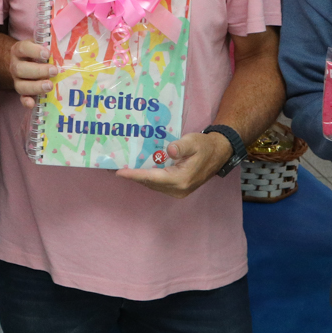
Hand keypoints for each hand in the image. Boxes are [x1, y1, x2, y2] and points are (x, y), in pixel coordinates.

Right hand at [8, 40, 53, 109]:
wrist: (27, 61)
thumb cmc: (39, 52)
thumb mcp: (42, 45)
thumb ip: (50, 45)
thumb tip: (66, 46)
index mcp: (19, 51)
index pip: (23, 48)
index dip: (34, 51)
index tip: (47, 54)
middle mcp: (15, 65)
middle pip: (20, 69)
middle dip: (38, 71)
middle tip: (54, 71)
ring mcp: (17, 80)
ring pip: (20, 85)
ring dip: (35, 86)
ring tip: (50, 86)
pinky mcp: (22, 92)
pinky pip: (21, 98)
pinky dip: (26, 101)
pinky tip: (32, 104)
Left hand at [116, 131, 231, 197]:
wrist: (219, 153)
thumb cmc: (205, 146)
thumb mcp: (194, 142)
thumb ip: (181, 146)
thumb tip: (168, 150)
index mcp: (181, 179)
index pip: (152, 177)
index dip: (135, 174)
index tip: (119, 172)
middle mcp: (178, 189)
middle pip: (149, 183)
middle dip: (132, 176)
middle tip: (112, 168)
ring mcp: (178, 191)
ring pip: (152, 184)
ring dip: (137, 177)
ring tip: (120, 168)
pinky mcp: (177, 188)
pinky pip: (157, 183)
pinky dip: (145, 177)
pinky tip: (135, 169)